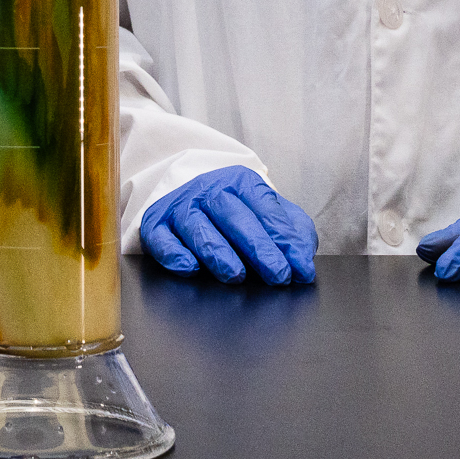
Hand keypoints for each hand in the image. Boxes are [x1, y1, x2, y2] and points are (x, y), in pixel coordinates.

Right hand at [138, 165, 316, 287]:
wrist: (187, 194)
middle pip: (234, 215)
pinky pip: (162, 238)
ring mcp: (181, 206)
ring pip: (197, 226)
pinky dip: (174, 254)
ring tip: (236, 275)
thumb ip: (290, 231)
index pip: (265, 208)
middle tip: (277, 275)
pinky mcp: (156, 224)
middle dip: (258, 247)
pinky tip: (190, 268)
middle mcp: (209, 189)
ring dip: (218, 251)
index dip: (284, 239)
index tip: (300, 269)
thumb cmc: (235, 211)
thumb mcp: (267, 212)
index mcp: (241, 182)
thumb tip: (303, 260)